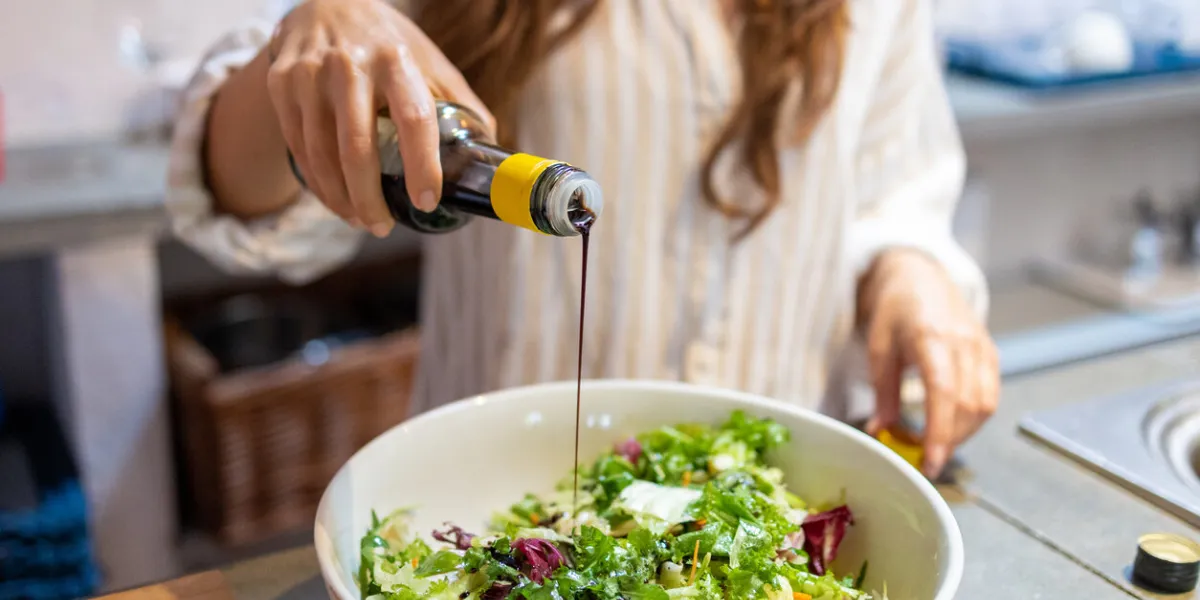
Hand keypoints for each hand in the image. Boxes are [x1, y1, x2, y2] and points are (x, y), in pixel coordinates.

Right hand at [267, 0, 494, 235]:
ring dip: (341, 199)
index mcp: (396, 61)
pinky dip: (317, 183)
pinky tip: (335, 199)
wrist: (326, 3)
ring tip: (360, 220)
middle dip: (369, 198)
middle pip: (357, 148)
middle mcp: (349, 65)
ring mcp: (309, 75)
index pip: (413, 119)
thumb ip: (459, 104)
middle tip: (383, 228)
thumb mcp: (429, 62)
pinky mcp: (282, 85)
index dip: (422, 165)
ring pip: (321, 154)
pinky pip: (298, 147)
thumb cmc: (388, 45)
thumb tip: (490, 153)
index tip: (426, 201)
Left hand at [858, 249, 998, 477]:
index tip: (931, 461)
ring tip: (937, 444)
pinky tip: (953, 425)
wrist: (921, 275)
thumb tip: (879, 430)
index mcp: (931, 337)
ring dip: (963, 433)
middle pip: (968, 405)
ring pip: (985, 405)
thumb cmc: (895, 309)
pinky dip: (974, 418)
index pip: (943, 392)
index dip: (940, 431)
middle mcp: (964, 342)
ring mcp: (982, 347)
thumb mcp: (878, 346)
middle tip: (926, 460)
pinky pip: (990, 395)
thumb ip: (882, 391)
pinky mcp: (991, 353)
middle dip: (950, 440)